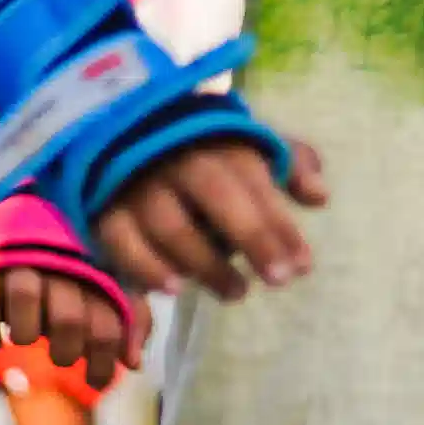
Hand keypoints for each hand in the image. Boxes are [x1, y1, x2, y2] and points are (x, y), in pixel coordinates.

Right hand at [0, 259, 137, 381]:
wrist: (27, 210)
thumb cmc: (76, 263)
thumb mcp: (112, 282)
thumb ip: (130, 319)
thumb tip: (134, 363)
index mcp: (97, 269)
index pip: (107, 325)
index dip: (102, 363)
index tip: (95, 381)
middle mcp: (61, 261)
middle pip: (67, 319)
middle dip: (65, 352)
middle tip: (61, 356)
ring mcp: (21, 259)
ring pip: (25, 298)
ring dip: (25, 334)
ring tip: (24, 340)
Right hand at [95, 136, 324, 300]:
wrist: (125, 132)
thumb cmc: (205, 151)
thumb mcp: (249, 147)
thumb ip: (289, 164)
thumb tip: (320, 196)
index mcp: (215, 139)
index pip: (252, 178)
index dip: (278, 223)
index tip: (302, 265)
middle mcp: (175, 157)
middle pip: (216, 195)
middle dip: (252, 237)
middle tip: (279, 280)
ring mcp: (135, 183)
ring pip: (170, 223)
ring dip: (206, 263)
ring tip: (236, 292)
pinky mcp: (103, 209)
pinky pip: (120, 241)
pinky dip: (146, 267)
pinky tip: (175, 290)